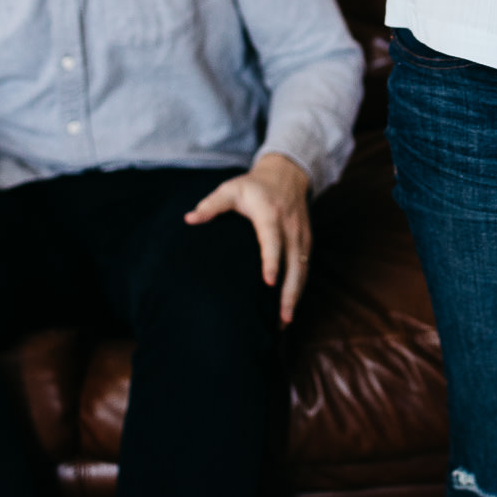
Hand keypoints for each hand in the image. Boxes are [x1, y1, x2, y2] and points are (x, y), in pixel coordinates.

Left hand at [185, 154, 313, 324]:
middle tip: (282, 317)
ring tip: (284, 322)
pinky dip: (299, 289)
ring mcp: (301, 236)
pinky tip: (288, 308)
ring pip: (302, 270)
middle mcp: (290, 227)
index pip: (272, 239)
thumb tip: (189, 219)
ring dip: (295, 296)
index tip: (269, 282)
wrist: (287, 174)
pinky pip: (305, 269)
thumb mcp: (231, 189)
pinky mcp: (307, 242)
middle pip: (294, 262)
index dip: (272, 260)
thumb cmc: (254, 186)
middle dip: (289, 291)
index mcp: (270, 214)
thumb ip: (211, 205)